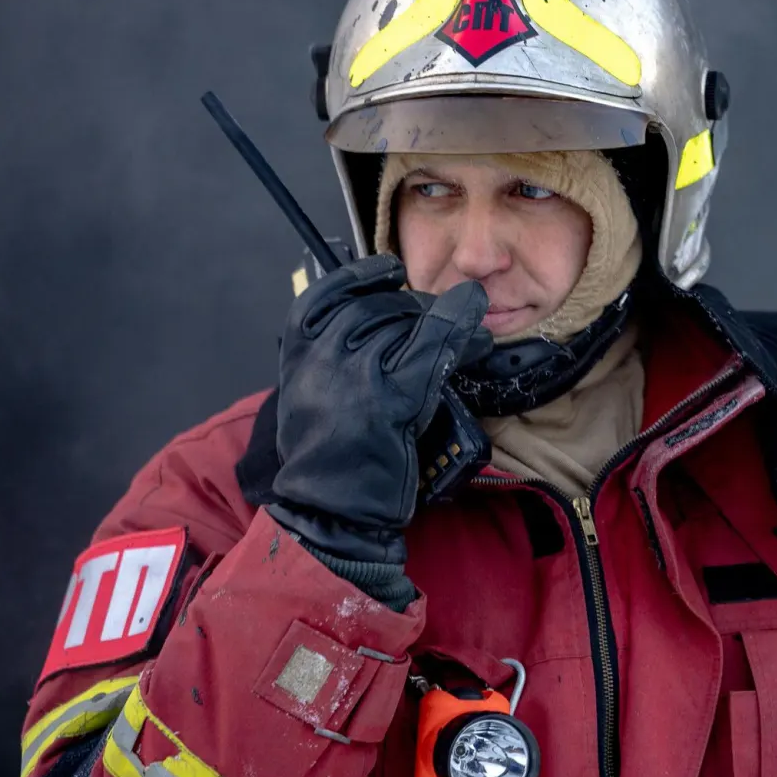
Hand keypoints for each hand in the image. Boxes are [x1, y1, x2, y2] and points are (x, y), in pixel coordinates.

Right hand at [268, 254, 491, 570]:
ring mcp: (357, 375)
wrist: (329, 505)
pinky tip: (479, 332)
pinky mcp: (394, 398)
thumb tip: (380, 315)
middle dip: (416, 306)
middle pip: (378, 308)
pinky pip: (433, 351)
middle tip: (444, 315)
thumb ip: (332, 353)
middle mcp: (323, 355)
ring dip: (445, 320)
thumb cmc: (327, 451)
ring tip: (470, 327)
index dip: (363, 276)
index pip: (327, 293)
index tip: (392, 271)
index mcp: (297, 351)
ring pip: (408, 326)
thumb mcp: (311, 391)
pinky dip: (460, 334)